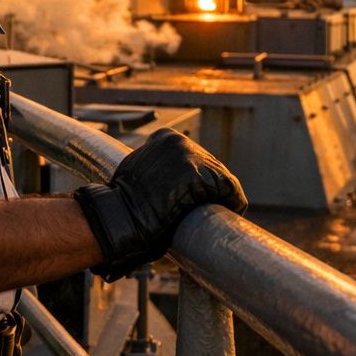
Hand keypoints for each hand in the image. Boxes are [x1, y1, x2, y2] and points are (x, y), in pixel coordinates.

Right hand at [73, 128, 246, 280]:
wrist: (120, 218)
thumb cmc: (124, 202)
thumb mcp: (140, 171)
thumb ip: (158, 167)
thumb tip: (171, 179)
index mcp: (165, 137)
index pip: (195, 156)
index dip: (200, 177)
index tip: (201, 194)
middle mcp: (179, 142)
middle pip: (211, 165)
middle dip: (212, 187)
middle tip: (214, 206)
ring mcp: (190, 157)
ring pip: (222, 176)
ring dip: (224, 196)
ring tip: (225, 211)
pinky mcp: (200, 177)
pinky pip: (231, 190)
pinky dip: (235, 202)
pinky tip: (234, 212)